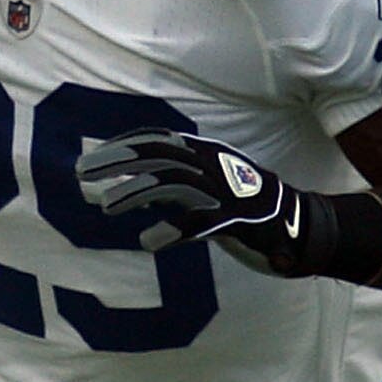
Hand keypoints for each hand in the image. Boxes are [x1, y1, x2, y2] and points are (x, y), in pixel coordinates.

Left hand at [77, 130, 381, 282]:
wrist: (299, 226)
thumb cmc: (248, 208)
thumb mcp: (209, 186)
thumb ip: (175, 185)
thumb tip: (133, 189)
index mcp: (206, 154)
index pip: (156, 140)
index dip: (122, 146)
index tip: (93, 159)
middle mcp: (213, 167)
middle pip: (156, 157)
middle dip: (115, 163)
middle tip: (81, 175)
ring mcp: (225, 193)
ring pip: (171, 185)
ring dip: (133, 194)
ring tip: (105, 208)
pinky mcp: (236, 221)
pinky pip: (198, 223)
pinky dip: (171, 230)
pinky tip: (148, 242)